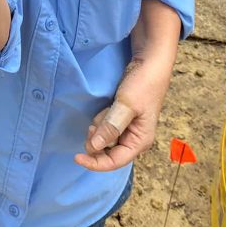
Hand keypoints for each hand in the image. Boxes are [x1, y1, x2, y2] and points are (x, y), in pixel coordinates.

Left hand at [75, 56, 171, 172]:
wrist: (149, 63)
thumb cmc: (143, 84)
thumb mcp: (126, 104)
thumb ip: (111, 126)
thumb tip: (94, 147)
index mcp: (139, 141)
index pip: (114, 161)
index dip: (95, 163)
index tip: (76, 157)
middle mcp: (134, 139)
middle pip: (107, 151)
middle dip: (98, 139)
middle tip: (95, 123)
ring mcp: (127, 129)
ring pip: (104, 138)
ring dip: (99, 127)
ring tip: (105, 109)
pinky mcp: (121, 119)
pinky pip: (105, 126)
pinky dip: (102, 119)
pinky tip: (106, 107)